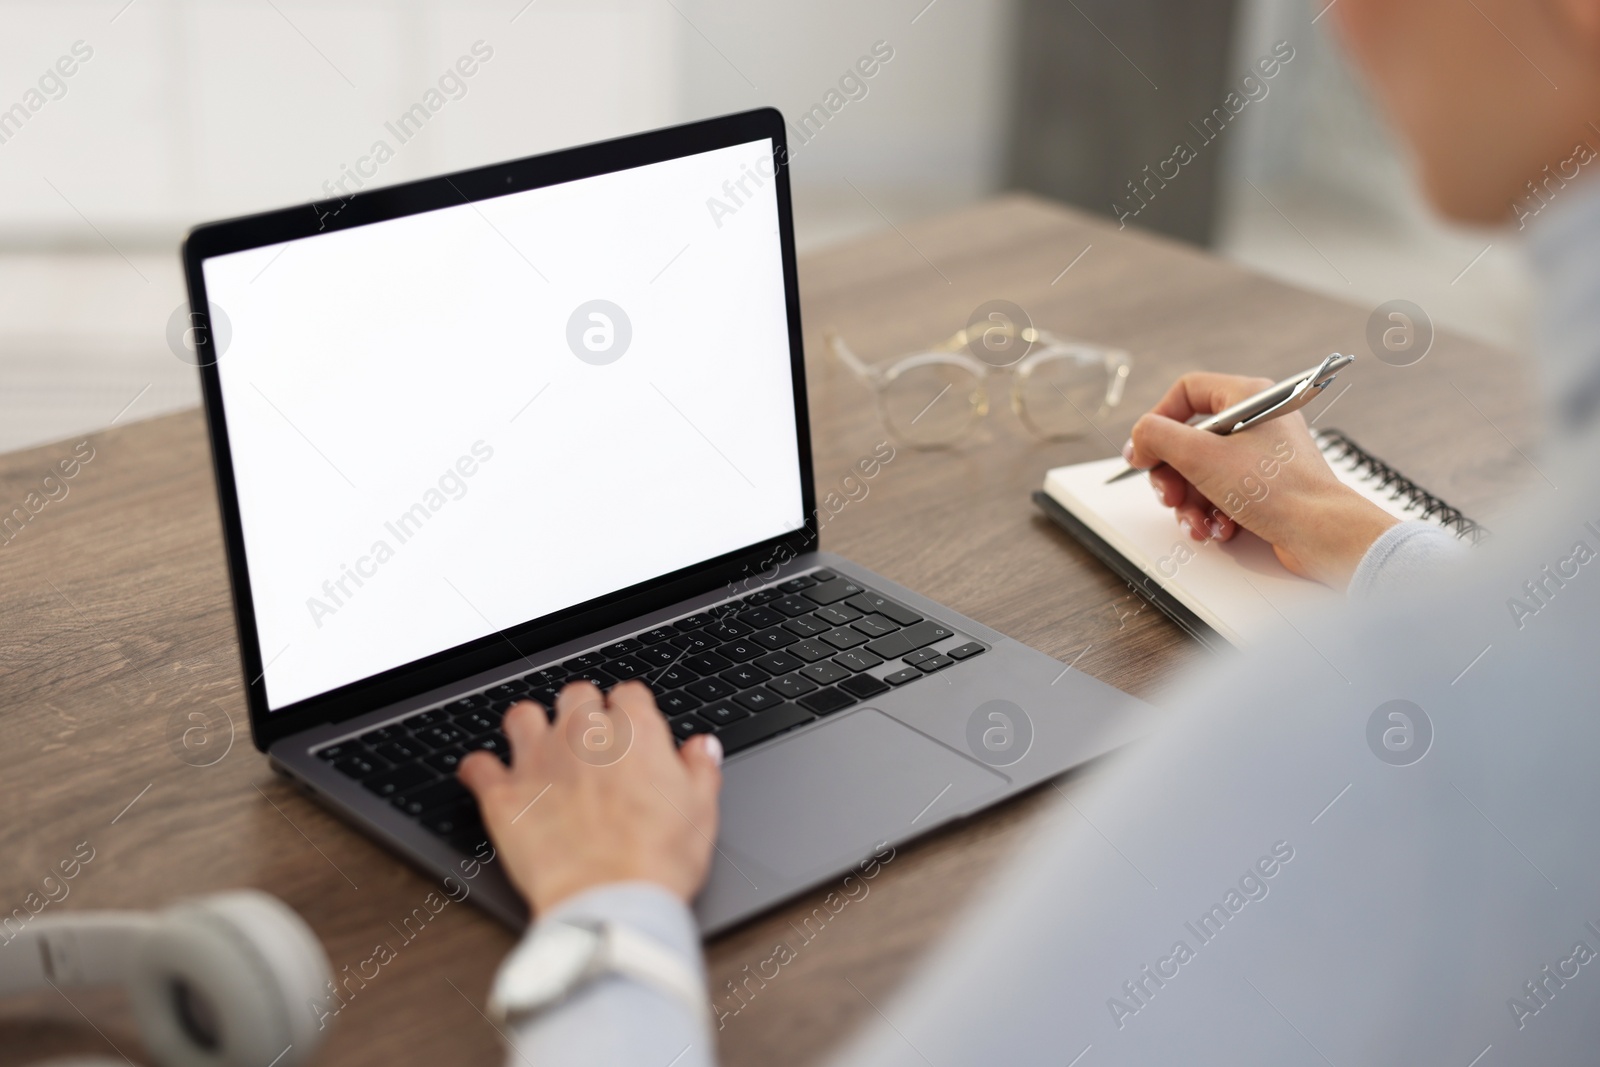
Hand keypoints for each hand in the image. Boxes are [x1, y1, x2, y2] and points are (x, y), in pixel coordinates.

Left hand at [458, 680, 723, 914]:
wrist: (611, 899)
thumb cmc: (659, 859)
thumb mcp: (701, 811)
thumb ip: (700, 769)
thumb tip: (701, 748)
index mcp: (635, 731)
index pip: (629, 694)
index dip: (631, 713)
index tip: (633, 732)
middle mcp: (583, 733)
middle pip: (576, 695)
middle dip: (583, 712)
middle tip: (590, 744)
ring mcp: (538, 760)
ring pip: (523, 716)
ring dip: (530, 728)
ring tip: (538, 750)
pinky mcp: (503, 795)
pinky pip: (477, 766)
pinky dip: (481, 770)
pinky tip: (488, 779)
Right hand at [1126, 372, 1398, 589]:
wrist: (1321, 533)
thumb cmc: (1277, 490)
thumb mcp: (1201, 456)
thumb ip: (1158, 437)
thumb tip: (1139, 437)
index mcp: (1248, 397)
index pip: (1187, 391)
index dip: (1158, 420)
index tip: (1145, 451)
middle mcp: (1257, 421)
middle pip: (1190, 439)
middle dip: (1173, 475)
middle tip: (1168, 496)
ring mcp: (1262, 455)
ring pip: (1202, 472)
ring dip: (1190, 502)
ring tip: (1196, 522)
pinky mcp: (1265, 486)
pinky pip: (1222, 493)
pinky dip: (1213, 513)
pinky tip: (1219, 529)